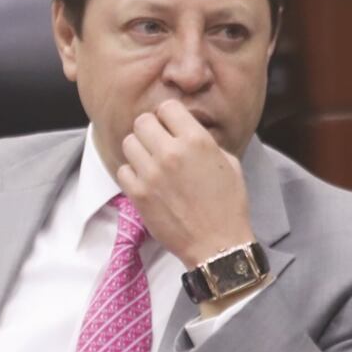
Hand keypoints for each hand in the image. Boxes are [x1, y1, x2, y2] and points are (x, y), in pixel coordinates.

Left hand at [116, 99, 255, 268]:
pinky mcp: (139, 194)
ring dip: (139, 150)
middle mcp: (171, 152)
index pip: (167, 107)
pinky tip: (145, 181)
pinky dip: (131, 173)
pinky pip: (122, 170)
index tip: (171, 127)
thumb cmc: (228, 205)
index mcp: (196, 141)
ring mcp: (152, 173)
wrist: (218, 244)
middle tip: (157, 143)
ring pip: (129, 142)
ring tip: (150, 162)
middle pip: (142, 121)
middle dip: (150, 130)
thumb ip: (204, 141)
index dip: (168, 116)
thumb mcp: (229, 163)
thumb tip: (185, 130)